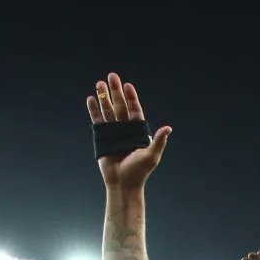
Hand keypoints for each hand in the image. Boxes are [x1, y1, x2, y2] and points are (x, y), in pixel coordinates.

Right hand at [86, 73, 171, 190]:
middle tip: (111, 76)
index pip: (135, 110)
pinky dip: (94, 110)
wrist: (123, 183)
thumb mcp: (151, 155)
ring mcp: (113, 133)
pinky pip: (98, 121)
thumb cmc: (139, 171)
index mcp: (138, 132)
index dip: (131, 98)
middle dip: (115, 91)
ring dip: (104, 97)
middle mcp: (126, 130)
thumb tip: (168, 127)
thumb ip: (159, 141)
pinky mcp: (102, 138)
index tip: (127, 85)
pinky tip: (91, 98)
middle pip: (120, 106)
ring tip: (99, 83)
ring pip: (108, 111)